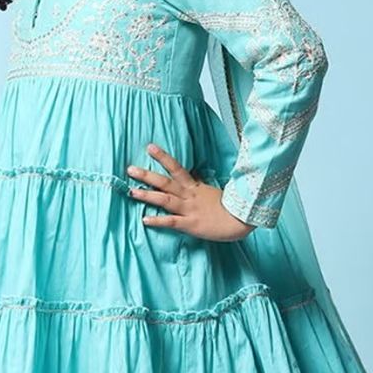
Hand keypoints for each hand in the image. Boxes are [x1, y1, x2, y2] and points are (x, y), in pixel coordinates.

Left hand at [126, 143, 255, 241]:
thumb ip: (200, 186)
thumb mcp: (213, 192)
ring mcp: (189, 210)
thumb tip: (192, 178)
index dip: (163, 157)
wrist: (242, 220)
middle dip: (147, 175)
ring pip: (165, 199)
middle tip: (130, 169)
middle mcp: (190, 196)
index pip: (177, 167)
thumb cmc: (230, 208)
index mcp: (195, 187)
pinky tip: (145, 219)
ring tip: (131, 191)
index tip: (149, 147)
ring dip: (147, 195)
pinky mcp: (191, 225)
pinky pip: (172, 222)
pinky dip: (158, 221)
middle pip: (165, 182)